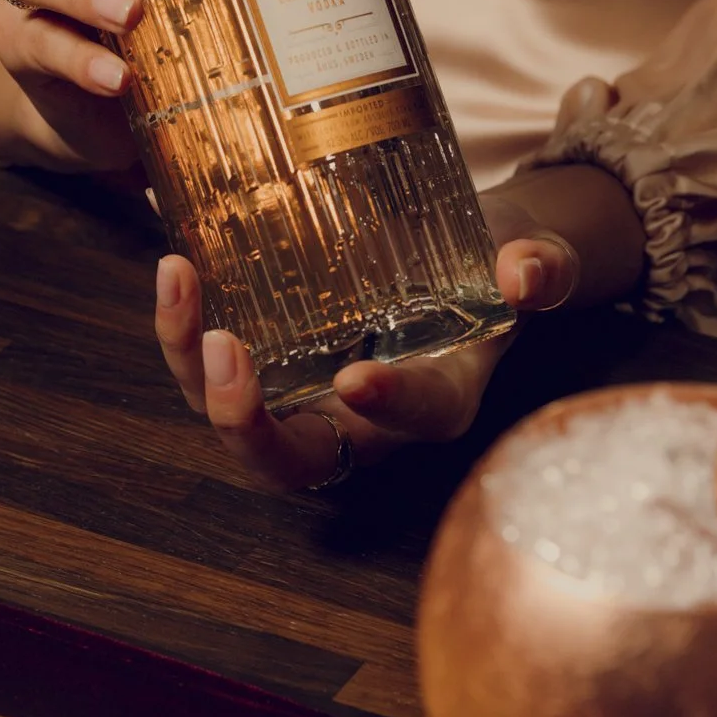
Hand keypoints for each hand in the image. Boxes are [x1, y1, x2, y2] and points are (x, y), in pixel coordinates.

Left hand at [151, 78, 644, 490]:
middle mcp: (362, 419)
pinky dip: (182, 328)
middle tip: (227, 346)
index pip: (416, 420)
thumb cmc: (496, 270)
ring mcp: (306, 395)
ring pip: (231, 414)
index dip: (389, 409)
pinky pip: (211, 368)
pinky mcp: (268, 362)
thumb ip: (542, 266)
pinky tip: (174, 266)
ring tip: (179, 279)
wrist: (459, 258)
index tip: (361, 377)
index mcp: (438, 402)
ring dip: (192, 362)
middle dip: (245, 422)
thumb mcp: (535, 260)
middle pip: (290, 458)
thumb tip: (527, 269)